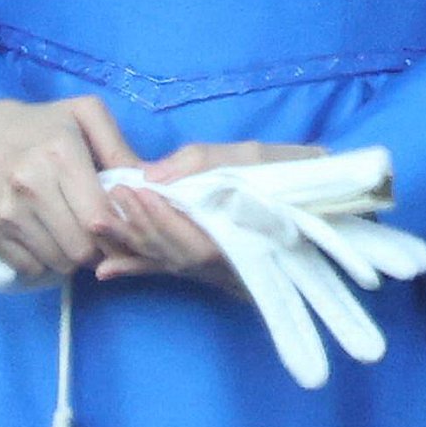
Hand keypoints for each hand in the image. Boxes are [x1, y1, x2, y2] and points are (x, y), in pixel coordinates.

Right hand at [0, 95, 144, 280]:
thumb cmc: (39, 124)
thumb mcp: (83, 115)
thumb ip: (118, 146)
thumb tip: (150, 180)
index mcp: (60, 152)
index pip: (99, 218)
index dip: (117, 232)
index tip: (120, 229)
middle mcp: (31, 183)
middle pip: (80, 248)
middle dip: (95, 248)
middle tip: (96, 235)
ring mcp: (6, 210)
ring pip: (56, 262)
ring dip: (70, 256)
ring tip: (70, 233)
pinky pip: (28, 267)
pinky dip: (43, 261)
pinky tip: (45, 238)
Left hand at [93, 141, 328, 297]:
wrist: (327, 202)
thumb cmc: (298, 176)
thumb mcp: (259, 157)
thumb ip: (206, 162)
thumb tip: (154, 174)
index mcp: (242, 241)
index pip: (192, 240)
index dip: (160, 219)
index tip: (134, 190)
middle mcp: (225, 265)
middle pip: (173, 254)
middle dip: (138, 226)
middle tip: (110, 194)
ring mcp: (215, 269)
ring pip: (166, 262)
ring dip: (131, 245)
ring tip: (98, 221)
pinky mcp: (208, 264)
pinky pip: (170, 269)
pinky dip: (138, 269)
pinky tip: (105, 270)